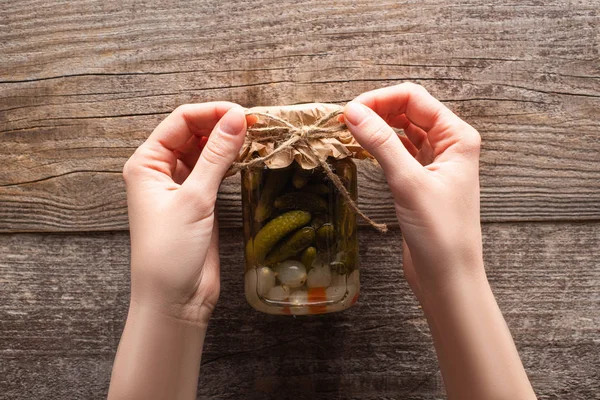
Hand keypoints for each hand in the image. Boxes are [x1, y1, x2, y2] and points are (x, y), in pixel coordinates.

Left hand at [123, 102, 246, 324]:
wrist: (173, 299)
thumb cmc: (170, 251)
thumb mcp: (194, 199)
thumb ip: (216, 156)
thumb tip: (237, 119)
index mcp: (146, 163)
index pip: (180, 122)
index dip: (211, 113)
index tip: (244, 114)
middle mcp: (160, 170)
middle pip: (193, 133)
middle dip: (221, 125)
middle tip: (256, 125)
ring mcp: (180, 186)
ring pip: (205, 151)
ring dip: (228, 142)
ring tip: (257, 137)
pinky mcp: (198, 201)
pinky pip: (214, 171)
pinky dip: (230, 161)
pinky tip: (248, 156)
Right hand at [343, 83, 482, 300]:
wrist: (448, 278)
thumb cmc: (440, 233)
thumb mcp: (408, 182)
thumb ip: (381, 143)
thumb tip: (353, 112)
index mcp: (457, 137)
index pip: (415, 98)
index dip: (380, 99)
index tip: (349, 111)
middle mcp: (449, 145)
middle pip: (408, 110)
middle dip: (377, 110)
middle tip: (344, 121)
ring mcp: (434, 163)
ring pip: (401, 131)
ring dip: (377, 127)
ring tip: (348, 132)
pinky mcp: (420, 181)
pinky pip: (398, 152)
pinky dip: (379, 147)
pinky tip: (362, 148)